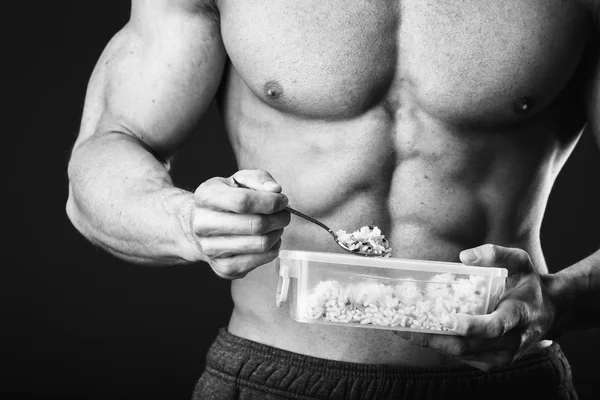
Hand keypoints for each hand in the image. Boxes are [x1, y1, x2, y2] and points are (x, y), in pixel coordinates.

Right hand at [193, 169, 290, 278]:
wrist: (202, 225)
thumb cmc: (226, 200)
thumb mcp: (238, 180)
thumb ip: (259, 179)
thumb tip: (276, 190)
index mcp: (206, 196)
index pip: (243, 202)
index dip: (270, 202)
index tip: (283, 201)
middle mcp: (203, 224)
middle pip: (256, 225)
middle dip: (279, 219)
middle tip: (284, 215)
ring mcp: (211, 249)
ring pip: (261, 245)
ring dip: (277, 234)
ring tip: (276, 226)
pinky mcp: (223, 268)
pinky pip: (259, 261)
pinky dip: (272, 250)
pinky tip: (268, 240)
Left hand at [394, 244, 556, 367]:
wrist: (549, 311)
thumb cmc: (528, 283)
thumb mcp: (520, 260)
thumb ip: (495, 254)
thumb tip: (464, 257)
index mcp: (518, 315)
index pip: (494, 326)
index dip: (470, 326)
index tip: (445, 318)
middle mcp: (512, 341)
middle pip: (469, 345)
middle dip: (435, 337)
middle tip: (406, 325)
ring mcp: (502, 355)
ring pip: (462, 354)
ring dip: (432, 343)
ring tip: (404, 328)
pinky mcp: (492, 361)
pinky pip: (463, 357)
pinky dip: (441, 346)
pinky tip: (420, 333)